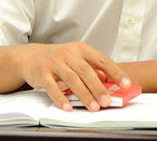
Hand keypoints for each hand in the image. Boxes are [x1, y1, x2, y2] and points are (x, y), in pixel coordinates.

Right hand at [15, 42, 129, 111]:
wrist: (30, 56)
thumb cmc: (58, 59)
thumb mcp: (76, 59)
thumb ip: (92, 68)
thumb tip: (108, 81)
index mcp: (81, 49)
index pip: (102, 60)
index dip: (115, 72)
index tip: (126, 83)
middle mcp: (69, 54)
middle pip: (87, 71)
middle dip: (99, 87)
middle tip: (108, 101)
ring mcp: (54, 62)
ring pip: (72, 79)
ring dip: (84, 94)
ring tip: (94, 107)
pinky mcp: (42, 72)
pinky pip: (52, 87)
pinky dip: (60, 98)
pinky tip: (68, 107)